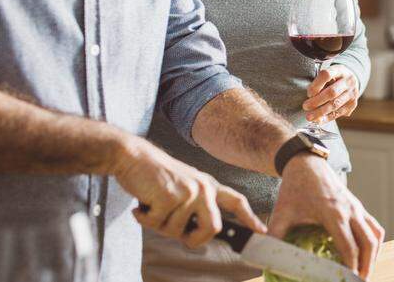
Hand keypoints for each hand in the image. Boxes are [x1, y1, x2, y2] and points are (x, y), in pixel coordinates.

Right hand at [112, 136, 264, 247]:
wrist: (132, 155)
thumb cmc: (154, 176)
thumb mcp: (182, 188)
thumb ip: (195, 208)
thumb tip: (199, 237)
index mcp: (208, 185)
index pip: (236, 201)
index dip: (249, 218)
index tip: (261, 231)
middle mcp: (203, 188)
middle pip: (212, 228)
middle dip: (194, 239)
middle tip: (177, 233)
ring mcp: (188, 191)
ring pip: (177, 231)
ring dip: (159, 224)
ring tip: (152, 204)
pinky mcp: (170, 196)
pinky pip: (157, 224)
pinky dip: (144, 219)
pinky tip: (141, 202)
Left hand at [269, 154, 384, 277]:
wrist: (306, 163)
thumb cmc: (293, 189)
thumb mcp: (281, 213)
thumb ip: (273, 237)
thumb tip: (264, 259)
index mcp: (332, 213)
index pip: (349, 246)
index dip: (351, 267)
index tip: (348, 281)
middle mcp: (350, 210)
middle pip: (369, 244)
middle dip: (366, 267)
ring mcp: (357, 207)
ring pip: (376, 236)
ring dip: (373, 257)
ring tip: (363, 274)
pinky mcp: (359, 206)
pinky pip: (374, 227)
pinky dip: (374, 243)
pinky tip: (367, 256)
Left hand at [303, 63, 359, 123]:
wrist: (352, 81)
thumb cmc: (334, 77)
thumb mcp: (329, 73)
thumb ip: (320, 81)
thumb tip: (310, 96)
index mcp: (340, 70)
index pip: (327, 75)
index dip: (316, 84)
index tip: (308, 93)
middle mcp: (348, 81)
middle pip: (332, 92)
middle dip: (317, 101)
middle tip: (305, 106)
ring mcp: (352, 93)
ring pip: (335, 105)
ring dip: (320, 112)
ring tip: (309, 116)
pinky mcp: (352, 104)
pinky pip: (338, 113)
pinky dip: (327, 118)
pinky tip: (318, 120)